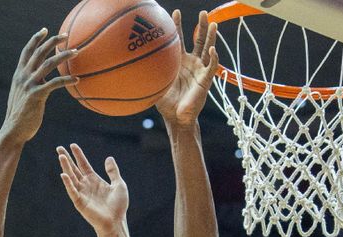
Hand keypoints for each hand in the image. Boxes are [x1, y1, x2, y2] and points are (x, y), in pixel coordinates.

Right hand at [1, 29, 77, 144]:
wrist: (13, 131)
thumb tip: (40, 81)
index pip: (27, 51)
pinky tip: (76, 79)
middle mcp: (23, 76)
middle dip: (53, 41)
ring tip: (76, 52)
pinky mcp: (36, 95)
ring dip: (64, 56)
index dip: (36, 39)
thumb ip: (29, 85)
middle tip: (66, 35)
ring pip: (49, 63)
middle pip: (39, 52)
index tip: (45, 30)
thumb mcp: (21, 95)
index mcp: (19, 75)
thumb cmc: (20, 116)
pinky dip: (67, 80)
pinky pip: (55, 83)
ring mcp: (29, 85)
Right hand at [57, 144, 128, 236]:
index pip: (84, 165)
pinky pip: (72, 191)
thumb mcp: (119, 184)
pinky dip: (68, 183)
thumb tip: (108, 158)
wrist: (116, 222)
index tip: (73, 145)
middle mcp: (86, 185)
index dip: (79, 155)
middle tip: (59, 148)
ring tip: (61, 156)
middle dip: (67, 159)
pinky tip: (64, 175)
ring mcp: (82, 193)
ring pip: (71, 178)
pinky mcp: (80, 203)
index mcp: (94, 180)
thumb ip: (113, 172)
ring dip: (66, 167)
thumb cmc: (118, 206)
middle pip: (74, 169)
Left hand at [155, 11, 218, 125]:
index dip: (178, 26)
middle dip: (201, 25)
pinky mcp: (206, 79)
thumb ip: (147, 74)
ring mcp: (200, 69)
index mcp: (179, 61)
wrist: (176, 118)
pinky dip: (213, 57)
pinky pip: (212, 66)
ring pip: (208, 48)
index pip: (180, 39)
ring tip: (214, 23)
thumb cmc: (165, 103)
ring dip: (211, 36)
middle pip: (198, 39)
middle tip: (203, 12)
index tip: (175, 11)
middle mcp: (192, 62)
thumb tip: (128, 66)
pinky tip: (212, 49)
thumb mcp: (154, 85)